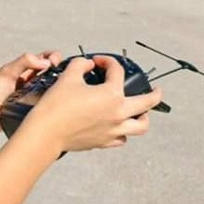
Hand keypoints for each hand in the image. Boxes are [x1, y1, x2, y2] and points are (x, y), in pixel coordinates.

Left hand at [0, 51, 60, 136]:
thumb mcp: (7, 72)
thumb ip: (25, 62)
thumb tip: (45, 62)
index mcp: (25, 71)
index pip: (45, 60)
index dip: (53, 58)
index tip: (55, 62)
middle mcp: (31, 84)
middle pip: (52, 75)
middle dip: (60, 72)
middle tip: (60, 74)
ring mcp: (33, 98)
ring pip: (52, 92)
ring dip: (59, 90)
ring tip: (63, 89)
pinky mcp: (33, 112)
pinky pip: (47, 108)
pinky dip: (54, 106)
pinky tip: (58, 105)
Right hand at [24, 56, 162, 153]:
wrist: (47, 132)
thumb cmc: (56, 105)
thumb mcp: (68, 77)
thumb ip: (80, 65)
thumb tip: (88, 64)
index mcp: (112, 94)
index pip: (117, 71)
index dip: (108, 62)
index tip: (98, 62)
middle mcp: (118, 113)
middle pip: (147, 102)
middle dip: (155, 94)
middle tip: (157, 89)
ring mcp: (114, 130)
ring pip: (141, 126)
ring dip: (145, 117)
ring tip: (143, 112)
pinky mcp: (105, 142)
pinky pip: (123, 138)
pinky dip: (124, 131)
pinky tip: (119, 126)